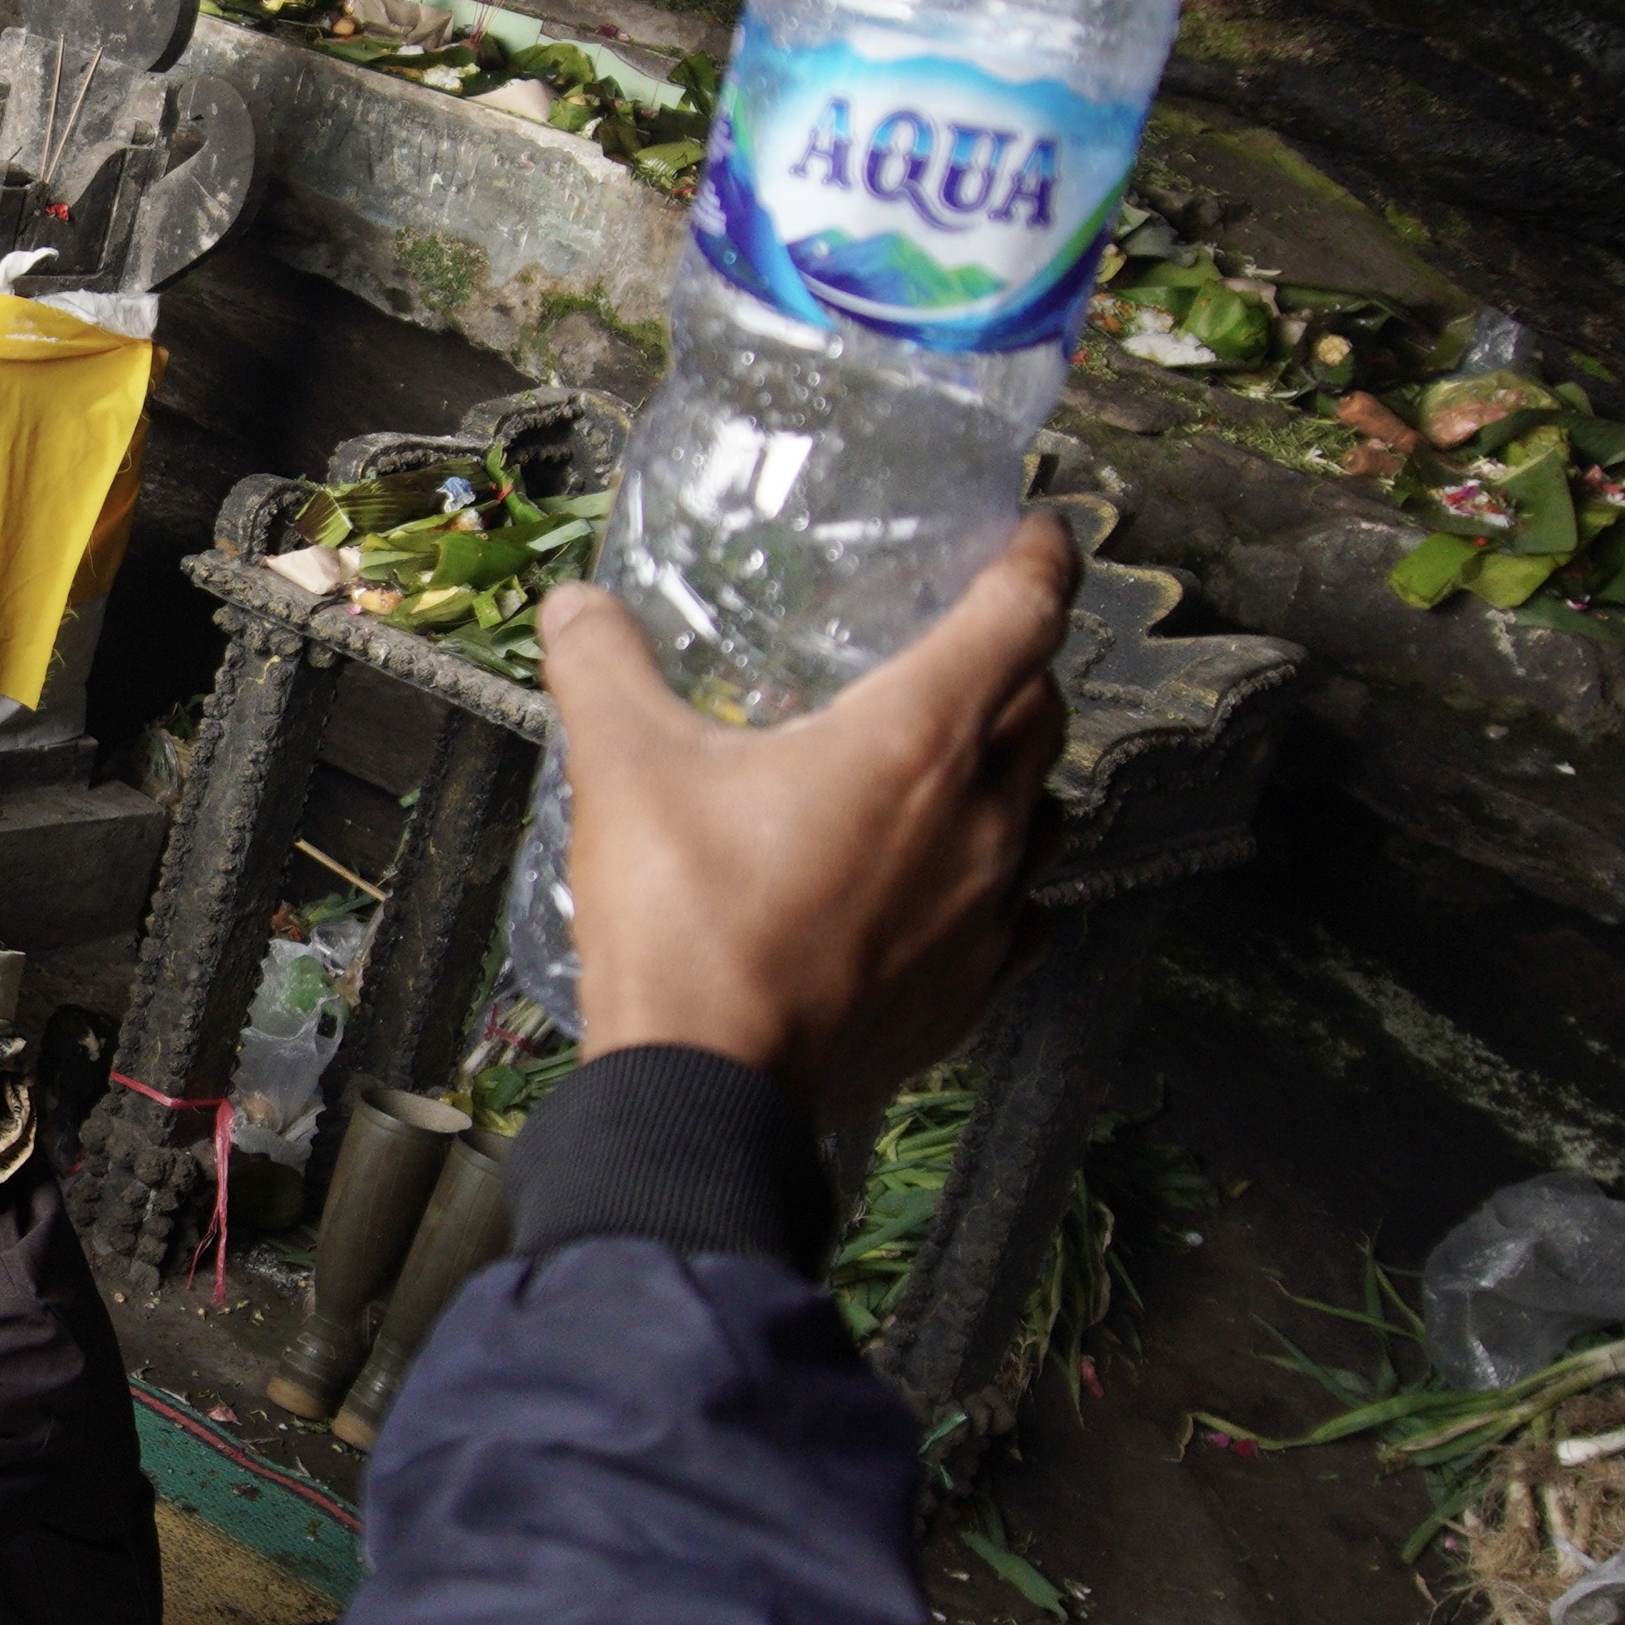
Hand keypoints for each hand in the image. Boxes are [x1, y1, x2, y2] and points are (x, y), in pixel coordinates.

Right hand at [536, 515, 1076, 1129]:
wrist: (708, 1088)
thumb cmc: (687, 927)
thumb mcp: (625, 769)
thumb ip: (604, 668)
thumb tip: (579, 609)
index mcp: (917, 741)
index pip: (1025, 614)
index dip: (1039, 559)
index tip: (1034, 535)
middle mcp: (980, 820)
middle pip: (1045, 709)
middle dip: (1016, 666)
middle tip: (965, 649)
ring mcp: (988, 911)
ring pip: (1045, 812)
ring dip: (1012, 775)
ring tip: (949, 769)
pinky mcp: (974, 987)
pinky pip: (1023, 912)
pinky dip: (999, 880)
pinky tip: (943, 883)